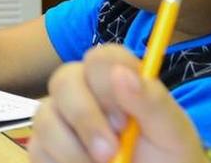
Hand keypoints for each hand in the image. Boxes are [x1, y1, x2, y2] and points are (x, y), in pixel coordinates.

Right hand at [28, 44, 205, 162]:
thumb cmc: (167, 161)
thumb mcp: (173, 134)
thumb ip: (153, 101)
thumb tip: (121, 73)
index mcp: (117, 81)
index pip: (100, 58)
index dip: (106, 84)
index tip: (125, 121)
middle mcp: (84, 92)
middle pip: (63, 80)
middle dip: (85, 118)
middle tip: (110, 153)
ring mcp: (60, 119)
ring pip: (45, 117)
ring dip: (74, 150)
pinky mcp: (43, 148)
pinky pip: (37, 148)